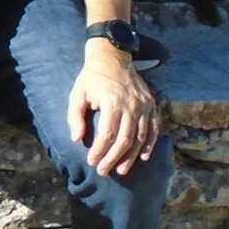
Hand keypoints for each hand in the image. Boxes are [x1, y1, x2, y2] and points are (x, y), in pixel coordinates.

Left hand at [69, 48, 159, 175]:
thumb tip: (76, 139)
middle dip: (113, 158)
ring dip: (131, 156)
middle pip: (124, 140)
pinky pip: (153, 128)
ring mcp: (144, 105)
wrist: (112, 56)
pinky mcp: (151, 104)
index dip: (99, 151)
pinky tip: (143, 157)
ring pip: (140, 137)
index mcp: (112, 102)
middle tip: (103, 171)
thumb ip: (75, 116)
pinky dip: (149, 144)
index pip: (107, 134)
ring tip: (121, 170)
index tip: (91, 161)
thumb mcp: (77, 93)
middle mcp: (131, 105)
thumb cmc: (92, 77)